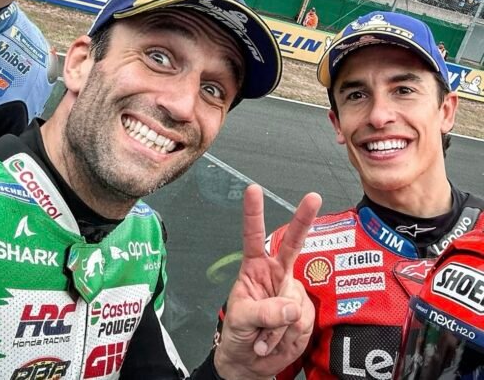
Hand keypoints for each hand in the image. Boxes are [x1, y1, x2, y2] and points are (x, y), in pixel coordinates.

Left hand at [214, 184, 321, 379]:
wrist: (249, 364)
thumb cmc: (238, 334)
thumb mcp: (241, 319)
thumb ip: (264, 312)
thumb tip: (291, 306)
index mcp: (254, 268)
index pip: (253, 236)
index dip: (253, 213)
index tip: (253, 189)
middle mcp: (276, 274)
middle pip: (293, 244)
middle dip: (304, 219)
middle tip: (313, 197)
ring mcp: (292, 293)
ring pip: (293, 301)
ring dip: (276, 326)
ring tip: (263, 336)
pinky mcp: (304, 313)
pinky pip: (301, 322)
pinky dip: (285, 337)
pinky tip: (275, 341)